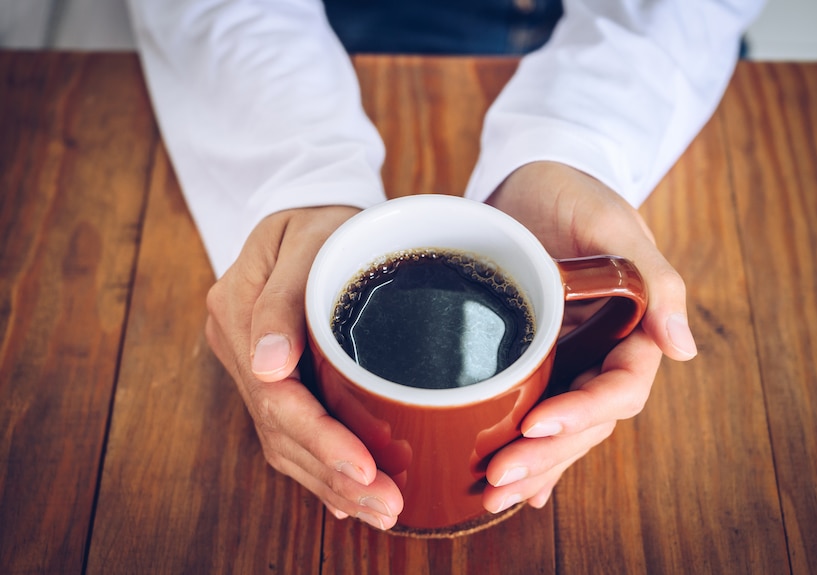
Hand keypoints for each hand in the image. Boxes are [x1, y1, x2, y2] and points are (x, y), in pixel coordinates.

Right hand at [205, 206, 402, 529]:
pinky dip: (321, 466)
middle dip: (334, 475)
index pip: (276, 396)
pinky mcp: (275, 373)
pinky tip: (347, 495)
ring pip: (285, 440)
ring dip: (331, 482)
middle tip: (387, 506)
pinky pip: (291, 428)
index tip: (366, 469)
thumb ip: (282, 300)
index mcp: (238, 311)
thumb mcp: (307, 239)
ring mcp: (254, 363)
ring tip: (379, 509)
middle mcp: (240, 347)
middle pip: (281, 430)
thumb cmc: (320, 217)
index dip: (321, 440)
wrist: (311, 205)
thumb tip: (269, 366)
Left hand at [480, 162, 697, 512]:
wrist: (533, 183)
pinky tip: (513, 487)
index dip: (582, 412)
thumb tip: (683, 349)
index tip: (536, 426)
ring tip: (492, 495)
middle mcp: (604, 353)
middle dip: (548, 454)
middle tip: (500, 477)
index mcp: (634, 329)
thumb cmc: (576, 194)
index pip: (620, 387)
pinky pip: (537, 412)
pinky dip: (530, 451)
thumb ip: (654, 280)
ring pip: (561, 428)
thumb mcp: (613, 223)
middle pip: (587, 421)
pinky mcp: (537, 361)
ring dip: (534, 465)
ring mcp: (571, 361)